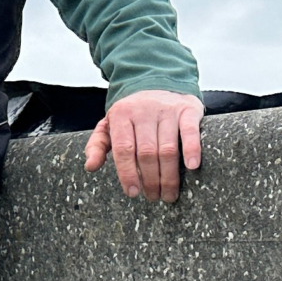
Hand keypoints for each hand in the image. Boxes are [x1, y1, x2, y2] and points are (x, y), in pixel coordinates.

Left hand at [84, 89, 204, 201]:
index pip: (124, 149)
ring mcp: (167, 110)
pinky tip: (192, 167)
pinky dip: (191, 149)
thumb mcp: (109, 125)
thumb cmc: (132, 114)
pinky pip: (190, 132)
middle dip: (150, 180)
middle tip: (154, 197)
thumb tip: (90, 166)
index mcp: (122, 115)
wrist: (159, 83)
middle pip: (147, 153)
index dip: (127, 173)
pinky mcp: (188, 110)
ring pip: (167, 148)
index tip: (133, 193)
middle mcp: (144, 111)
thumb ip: (97, 145)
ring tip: (169, 194)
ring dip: (168, 176)